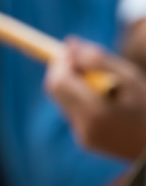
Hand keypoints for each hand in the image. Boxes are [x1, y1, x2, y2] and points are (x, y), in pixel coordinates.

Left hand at [45, 38, 145, 159]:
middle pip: (55, 90)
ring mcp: (83, 137)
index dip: (60, 62)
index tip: (71, 49)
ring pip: (63, 100)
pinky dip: (80, 99)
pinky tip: (103, 98)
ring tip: (100, 79)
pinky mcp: (85, 141)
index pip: (59, 81)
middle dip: (62, 71)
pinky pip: (73, 112)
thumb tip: (70, 44)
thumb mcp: (130, 78)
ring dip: (72, 84)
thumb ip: (98, 60)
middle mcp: (84, 127)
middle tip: (79, 58)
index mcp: (96, 112)